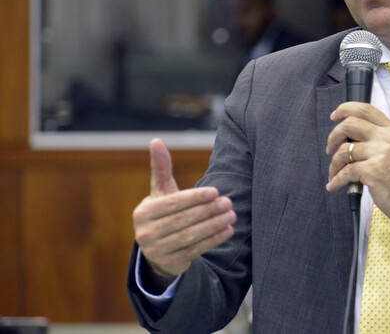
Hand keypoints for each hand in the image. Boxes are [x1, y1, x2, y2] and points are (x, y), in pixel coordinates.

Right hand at [132, 139, 235, 282]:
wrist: (158, 247)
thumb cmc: (164, 211)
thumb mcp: (161, 191)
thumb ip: (161, 168)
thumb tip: (156, 140)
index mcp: (143, 213)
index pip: (172, 204)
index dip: (194, 197)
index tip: (215, 191)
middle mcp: (145, 233)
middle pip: (183, 220)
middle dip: (208, 211)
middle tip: (229, 202)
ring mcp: (156, 251)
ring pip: (190, 236)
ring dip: (214, 225)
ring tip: (232, 215)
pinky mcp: (171, 264)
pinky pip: (195, 251)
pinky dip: (213, 240)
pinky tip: (228, 231)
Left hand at [326, 102, 389, 233]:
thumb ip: (380, 140)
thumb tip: (352, 138)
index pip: (366, 109)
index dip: (345, 109)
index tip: (334, 115)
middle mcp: (386, 139)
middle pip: (350, 124)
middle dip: (333, 136)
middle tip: (330, 149)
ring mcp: (380, 154)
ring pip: (344, 150)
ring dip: (334, 164)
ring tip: (334, 174)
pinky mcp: (373, 171)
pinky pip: (345, 172)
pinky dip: (336, 180)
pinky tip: (334, 185)